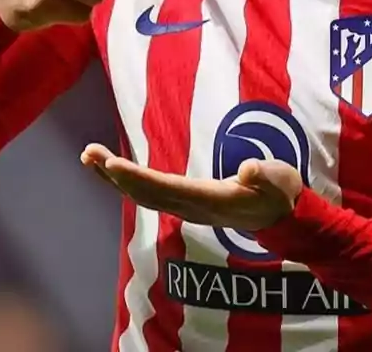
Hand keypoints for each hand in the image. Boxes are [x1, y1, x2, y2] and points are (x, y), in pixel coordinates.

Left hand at [80, 144, 301, 229]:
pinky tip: (110, 169)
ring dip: (114, 177)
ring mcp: (187, 208)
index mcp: (213, 199)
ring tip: (89, 156)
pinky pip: (148, 194)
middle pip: (147, 193)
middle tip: (89, 153)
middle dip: (116, 174)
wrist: (282, 218)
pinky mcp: (184, 204)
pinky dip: (126, 181)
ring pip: (143, 195)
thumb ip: (267, 175)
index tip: (113, 164)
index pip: (168, 188)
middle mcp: (193, 207)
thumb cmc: (281, 193)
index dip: (139, 178)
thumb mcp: (281, 181)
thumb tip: (250, 169)